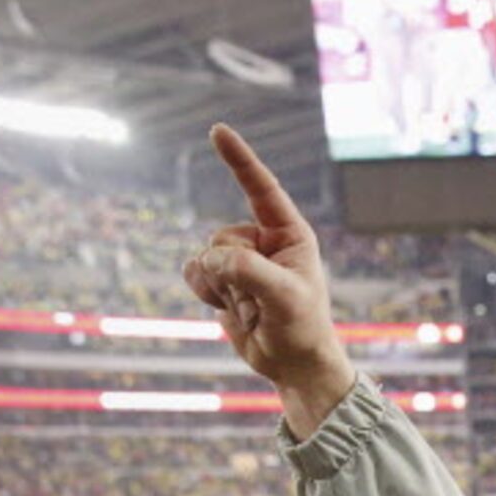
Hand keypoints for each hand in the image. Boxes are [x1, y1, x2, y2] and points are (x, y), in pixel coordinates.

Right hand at [185, 127, 352, 435]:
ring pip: (204, 255)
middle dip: (230, 269)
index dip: (239, 159)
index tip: (217, 130)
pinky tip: (228, 308)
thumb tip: (210, 257)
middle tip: (256, 299)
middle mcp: (263, 241)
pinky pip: (193, 272)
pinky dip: (203, 291)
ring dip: (217, 284)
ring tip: (247, 307)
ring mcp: (241, 260)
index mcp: (289, 234)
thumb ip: (248, 270)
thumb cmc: (302, 328)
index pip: (260, 188)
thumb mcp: (284, 297)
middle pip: (221, 237)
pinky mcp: (222, 280)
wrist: (293, 365)